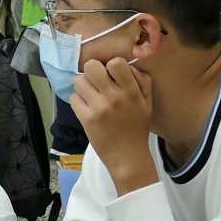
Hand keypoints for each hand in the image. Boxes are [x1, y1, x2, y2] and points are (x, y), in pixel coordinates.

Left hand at [71, 58, 157, 194]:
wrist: (128, 157)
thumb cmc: (137, 129)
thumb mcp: (147, 103)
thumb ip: (142, 81)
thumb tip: (126, 66)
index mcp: (131, 91)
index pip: (115, 62)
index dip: (109, 66)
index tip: (110, 76)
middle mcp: (115, 97)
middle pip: (91, 67)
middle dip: (91, 73)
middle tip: (95, 83)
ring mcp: (99, 108)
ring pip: (78, 81)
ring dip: (82, 87)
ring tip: (90, 97)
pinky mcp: (87, 119)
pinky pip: (73, 98)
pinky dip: (77, 102)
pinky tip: (86, 109)